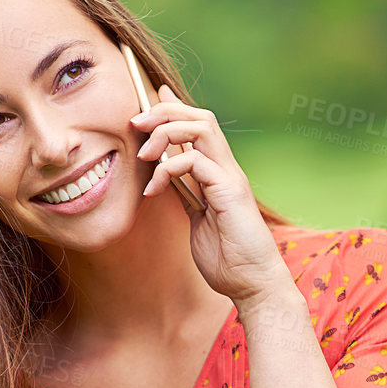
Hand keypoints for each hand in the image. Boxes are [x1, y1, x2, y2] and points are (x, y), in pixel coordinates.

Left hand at [132, 84, 287, 306]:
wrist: (252, 283)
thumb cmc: (227, 257)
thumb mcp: (197, 218)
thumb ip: (185, 193)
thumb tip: (165, 176)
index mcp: (218, 173)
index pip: (197, 126)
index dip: (173, 108)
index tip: (146, 104)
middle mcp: (226, 169)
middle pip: (199, 117)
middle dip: (164, 111)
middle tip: (135, 123)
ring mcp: (230, 178)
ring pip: (201, 128)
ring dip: (166, 132)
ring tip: (144, 154)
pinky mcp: (229, 192)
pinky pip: (195, 162)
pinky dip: (168, 169)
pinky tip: (153, 189)